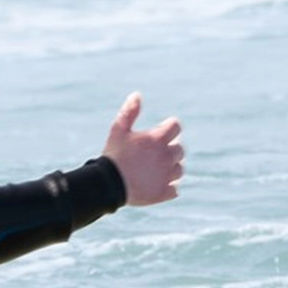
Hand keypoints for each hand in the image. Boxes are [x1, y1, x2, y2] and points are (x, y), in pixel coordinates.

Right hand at [102, 92, 183, 206]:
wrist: (108, 185)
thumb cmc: (113, 155)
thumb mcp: (118, 130)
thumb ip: (129, 112)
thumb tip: (137, 95)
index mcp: (158, 139)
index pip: (176, 126)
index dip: (169, 127)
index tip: (161, 131)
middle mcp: (166, 157)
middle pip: (179, 149)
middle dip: (170, 148)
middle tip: (155, 152)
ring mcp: (166, 176)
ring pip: (179, 169)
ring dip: (171, 167)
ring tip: (156, 169)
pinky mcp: (164, 192)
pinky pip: (174, 189)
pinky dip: (169, 187)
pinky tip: (157, 184)